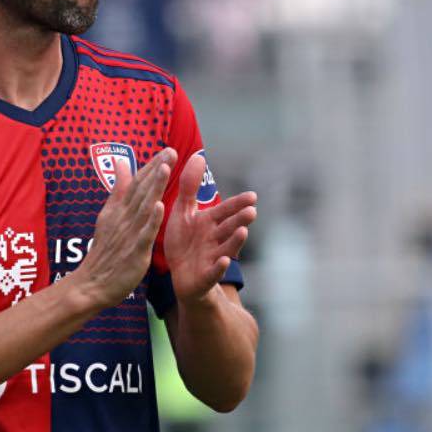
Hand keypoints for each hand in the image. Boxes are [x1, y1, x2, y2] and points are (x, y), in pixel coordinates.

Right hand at [74, 148, 173, 309]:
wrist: (92, 284)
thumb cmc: (105, 251)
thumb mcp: (108, 215)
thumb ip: (118, 190)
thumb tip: (120, 162)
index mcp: (119, 209)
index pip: (137, 184)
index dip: (151, 166)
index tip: (167, 150)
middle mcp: (124, 218)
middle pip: (142, 191)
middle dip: (156, 170)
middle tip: (171, 151)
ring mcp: (129, 234)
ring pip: (144, 207)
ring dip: (154, 187)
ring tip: (165, 169)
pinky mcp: (134, 252)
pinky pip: (144, 234)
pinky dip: (151, 221)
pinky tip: (159, 207)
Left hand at [164, 154, 256, 305]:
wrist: (179, 276)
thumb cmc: (184, 242)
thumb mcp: (183, 212)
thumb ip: (190, 186)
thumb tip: (198, 155)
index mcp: (210, 223)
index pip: (226, 211)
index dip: (238, 205)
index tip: (252, 196)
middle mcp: (214, 240)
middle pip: (229, 228)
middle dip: (240, 220)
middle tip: (252, 211)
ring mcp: (211, 258)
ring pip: (226, 248)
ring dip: (235, 241)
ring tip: (244, 232)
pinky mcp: (204, 276)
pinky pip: (213, 272)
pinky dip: (219, 267)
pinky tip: (224, 261)